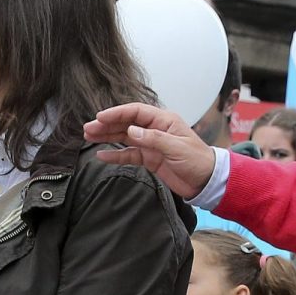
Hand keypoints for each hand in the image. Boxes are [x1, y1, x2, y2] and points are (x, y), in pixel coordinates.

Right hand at [84, 104, 216, 199]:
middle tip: (88, 128)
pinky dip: (115, 155)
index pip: (135, 112)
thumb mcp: (177, 148)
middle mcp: (155, 129)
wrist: (207, 181)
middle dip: (107, 125)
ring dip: (107, 137)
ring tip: (89, 136)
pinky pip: (129, 155)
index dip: (117, 113)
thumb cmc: (197, 160)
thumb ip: (154, 139)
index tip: (100, 117)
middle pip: (126, 123)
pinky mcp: (150, 158)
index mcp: (163, 121)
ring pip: (124, 137)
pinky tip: (101, 156)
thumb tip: (131, 131)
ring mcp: (151, 144)